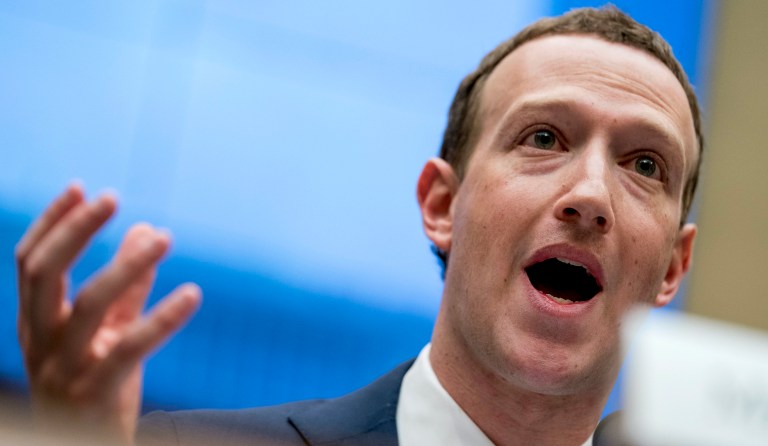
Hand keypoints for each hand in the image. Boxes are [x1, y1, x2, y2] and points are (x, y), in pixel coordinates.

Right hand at [15, 184, 200, 444]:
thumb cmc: (96, 384)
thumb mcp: (108, 331)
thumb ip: (129, 285)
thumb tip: (149, 229)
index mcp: (35, 322)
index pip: (30, 262)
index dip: (52, 222)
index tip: (80, 187)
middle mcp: (40, 340)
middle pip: (44, 274)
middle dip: (74, 230)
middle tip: (111, 197)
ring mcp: (63, 368)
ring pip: (89, 305)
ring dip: (126, 265)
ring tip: (164, 238)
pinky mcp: (95, 391)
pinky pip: (130, 347)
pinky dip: (163, 317)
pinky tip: (192, 294)